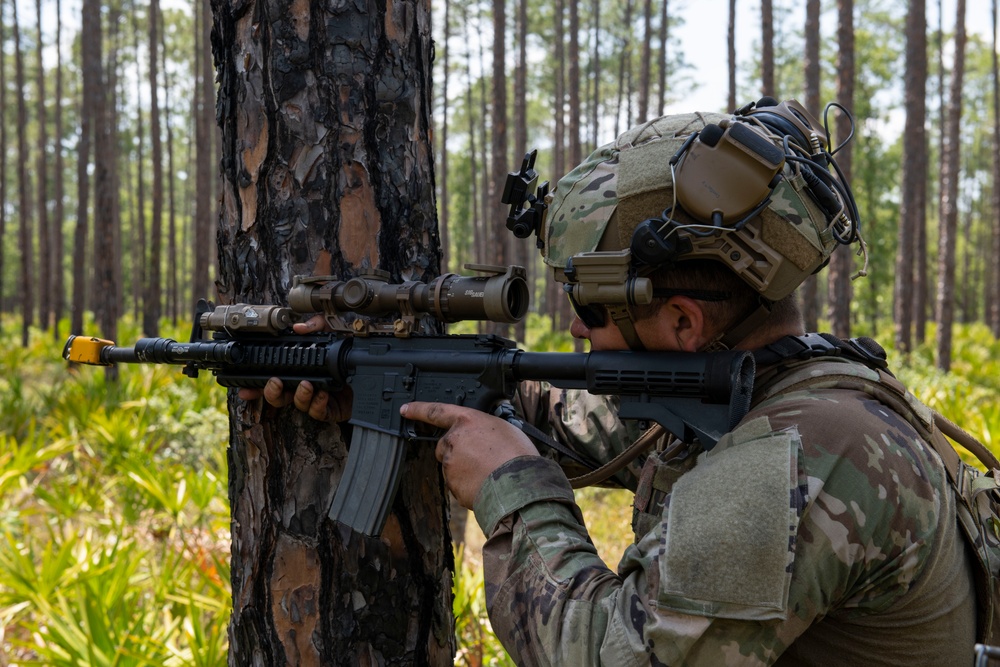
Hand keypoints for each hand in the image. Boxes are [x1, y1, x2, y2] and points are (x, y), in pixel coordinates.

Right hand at [236, 315, 352, 422]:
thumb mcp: (335, 334)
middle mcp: (303, 387)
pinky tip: (324, 393)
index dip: (256, 384)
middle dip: (271, 391)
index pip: (272, 378)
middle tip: (276, 382)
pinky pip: (318, 411)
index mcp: (298, 372)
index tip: (245, 386)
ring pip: (297, 403)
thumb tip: (300, 327)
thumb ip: (319, 325)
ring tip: (306, 385)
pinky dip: (319, 403)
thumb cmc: (349, 357)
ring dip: (299, 394)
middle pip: (278, 396)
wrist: (373, 374)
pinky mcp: (330, 410)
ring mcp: (316, 399)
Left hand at [400, 402, 538, 507]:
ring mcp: (450, 464)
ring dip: (464, 469)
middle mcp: (454, 440)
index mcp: (467, 421)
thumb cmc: (517, 455)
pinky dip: (467, 485)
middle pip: (444, 444)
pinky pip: (457, 484)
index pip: (436, 411)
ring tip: (489, 472)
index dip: (418, 409)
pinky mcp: (452, 484)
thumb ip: (484, 428)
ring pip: (452, 465)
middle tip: (481, 457)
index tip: (405, 410)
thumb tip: (482, 435)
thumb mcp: (504, 428)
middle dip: (457, 451)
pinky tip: (486, 484)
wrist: (518, 487)